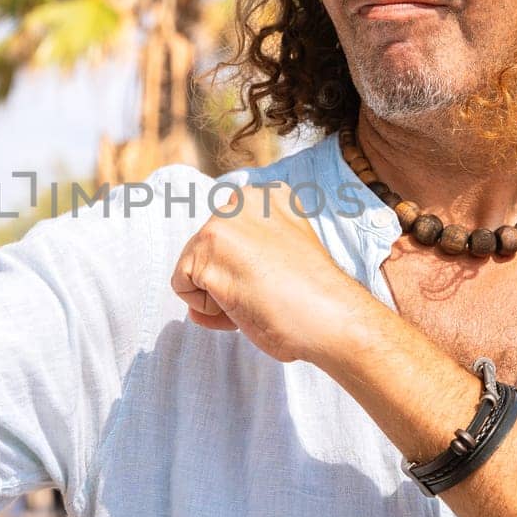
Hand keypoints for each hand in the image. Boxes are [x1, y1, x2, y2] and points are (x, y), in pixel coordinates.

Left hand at [169, 182, 384, 365]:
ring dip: (217, 297)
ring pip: (192, 268)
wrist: (333, 320)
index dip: (243, 269)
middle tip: (265, 297)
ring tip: (256, 301)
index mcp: (266, 196)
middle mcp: (243, 199)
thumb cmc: (314, 300)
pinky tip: (242, 306)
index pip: (226, 236)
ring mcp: (223, 222)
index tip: (274, 281)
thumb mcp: (284, 254)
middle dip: (225, 281)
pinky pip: (182, 288)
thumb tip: (198, 280)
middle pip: (205, 250)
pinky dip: (207, 309)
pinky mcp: (206, 250)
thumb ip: (248, 251)